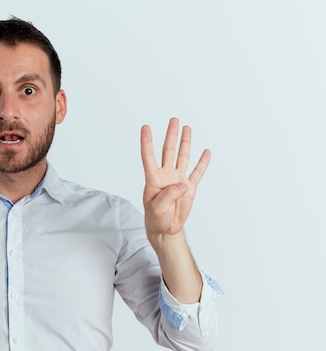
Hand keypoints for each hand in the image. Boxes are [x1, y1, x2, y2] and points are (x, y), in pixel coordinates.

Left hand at [141, 118, 209, 243]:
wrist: (166, 230)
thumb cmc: (156, 218)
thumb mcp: (157, 208)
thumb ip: (168, 195)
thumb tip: (183, 184)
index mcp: (153, 179)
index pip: (149, 157)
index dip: (147, 142)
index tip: (145, 127)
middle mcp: (166, 176)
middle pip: (168, 151)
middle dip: (171, 135)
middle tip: (173, 120)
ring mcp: (178, 180)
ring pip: (182, 157)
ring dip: (185, 142)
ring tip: (186, 128)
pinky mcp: (189, 188)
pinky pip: (197, 172)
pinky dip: (202, 162)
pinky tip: (206, 152)